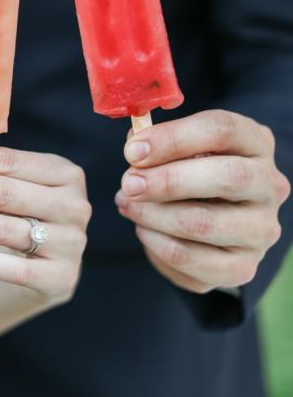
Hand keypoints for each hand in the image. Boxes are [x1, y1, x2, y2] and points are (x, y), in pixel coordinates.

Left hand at [0, 143, 90, 305]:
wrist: (50, 268)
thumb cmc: (22, 215)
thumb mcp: (17, 186)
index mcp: (64, 172)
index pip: (4, 160)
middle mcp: (74, 205)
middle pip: (0, 192)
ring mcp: (71, 243)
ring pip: (0, 229)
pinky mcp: (60, 278)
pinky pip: (13, 269)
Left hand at [115, 109, 290, 292]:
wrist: (211, 221)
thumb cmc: (192, 171)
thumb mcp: (181, 147)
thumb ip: (158, 142)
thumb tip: (135, 147)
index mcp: (255, 142)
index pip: (222, 130)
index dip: (173, 138)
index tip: (133, 150)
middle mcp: (269, 185)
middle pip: (227, 177)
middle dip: (167, 181)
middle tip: (129, 184)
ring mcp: (261, 229)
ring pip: (203, 222)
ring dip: (153, 214)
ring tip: (127, 204)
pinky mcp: (243, 267)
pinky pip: (191, 259)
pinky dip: (156, 243)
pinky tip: (143, 229)